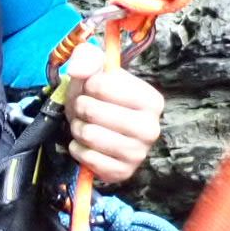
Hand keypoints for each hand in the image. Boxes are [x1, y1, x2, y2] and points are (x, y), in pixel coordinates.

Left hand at [63, 42, 163, 184]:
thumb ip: (86, 57)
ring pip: (88, 135)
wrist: (97, 127)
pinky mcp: (122, 172)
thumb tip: (79, 70)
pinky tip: (87, 144)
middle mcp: (151, 128)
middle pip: (93, 112)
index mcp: (152, 100)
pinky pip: (86, 158)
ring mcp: (138, 154)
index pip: (102, 85)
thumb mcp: (93, 69)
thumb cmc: (98, 96)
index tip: (92, 89)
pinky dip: (78, 149)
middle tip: (84, 109)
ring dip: (77, 128)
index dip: (86, 85)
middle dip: (79, 108)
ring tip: (84, 124)